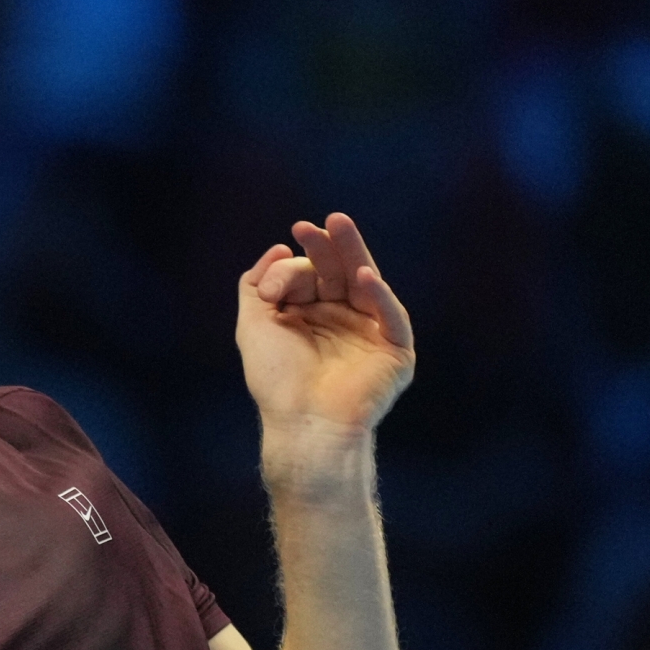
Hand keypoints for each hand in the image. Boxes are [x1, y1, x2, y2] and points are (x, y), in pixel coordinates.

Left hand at [238, 213, 415, 439]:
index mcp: (313, 314)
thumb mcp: (254, 325)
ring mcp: (371, 332)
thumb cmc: (277, 381)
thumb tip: (278, 248)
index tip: (270, 285)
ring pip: (367, 283)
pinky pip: (392, 316)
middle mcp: (343, 318)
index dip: (290, 270)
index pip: (308, 276)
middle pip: (338, 272)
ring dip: (354, 254)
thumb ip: (257, 285)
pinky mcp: (395, 350)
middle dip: (325, 247)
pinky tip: (364, 275)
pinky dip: (380, 295)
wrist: (302, 424)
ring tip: (339, 226)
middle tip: (310, 225)